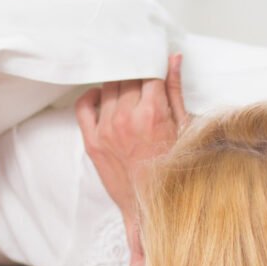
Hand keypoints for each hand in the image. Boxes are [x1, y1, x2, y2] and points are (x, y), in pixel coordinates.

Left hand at [75, 54, 187, 217]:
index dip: (151, 64)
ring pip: (107, 88)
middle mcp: (126, 118)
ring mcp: (106, 129)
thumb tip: (173, 59)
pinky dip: (91, 96)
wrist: (150, 206)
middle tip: (142, 78)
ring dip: (117, 84)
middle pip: (127, 77)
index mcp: (153, 113)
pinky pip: (83, 106)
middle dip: (136, 73)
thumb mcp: (183, 127)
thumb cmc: (172, 169)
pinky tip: (102, 96)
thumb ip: (175, 90)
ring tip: (127, 90)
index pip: (148, 71)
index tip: (153, 62)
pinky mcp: (92, 141)